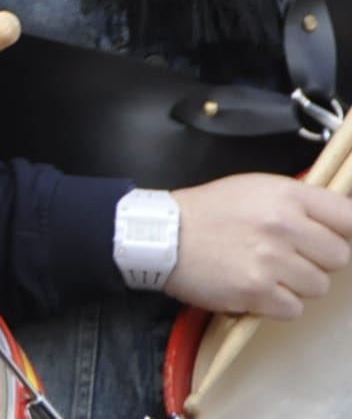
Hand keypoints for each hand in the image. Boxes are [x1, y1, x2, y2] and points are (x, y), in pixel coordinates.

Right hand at [166, 173, 351, 318]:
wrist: (162, 236)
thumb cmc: (208, 212)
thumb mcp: (255, 188)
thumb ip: (299, 202)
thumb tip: (342, 222)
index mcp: (285, 195)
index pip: (348, 218)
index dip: (344, 233)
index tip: (332, 239)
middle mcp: (282, 225)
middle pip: (340, 257)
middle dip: (318, 260)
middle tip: (289, 255)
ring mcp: (271, 260)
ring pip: (319, 286)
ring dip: (296, 284)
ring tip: (266, 270)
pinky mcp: (257, 290)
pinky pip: (293, 308)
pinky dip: (276, 303)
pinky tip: (254, 286)